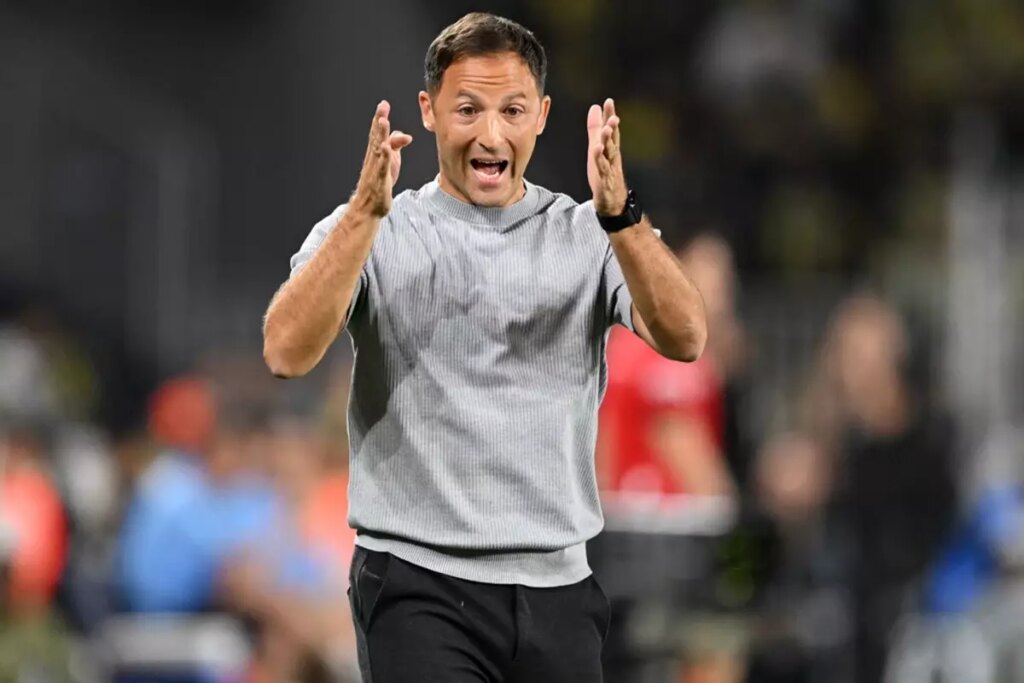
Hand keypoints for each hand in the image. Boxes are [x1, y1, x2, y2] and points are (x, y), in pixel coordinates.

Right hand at [353, 100, 412, 216]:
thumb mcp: (391, 161)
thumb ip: (396, 145)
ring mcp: (376, 169)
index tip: (384, 104)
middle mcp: (374, 158)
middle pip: (376, 136)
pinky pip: (382, 167)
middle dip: (379, 120)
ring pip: (378, 149)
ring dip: (380, 135)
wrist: (369, 207)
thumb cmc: (380, 183)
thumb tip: (406, 135)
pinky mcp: (380, 180)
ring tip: (383, 121)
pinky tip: (387, 148)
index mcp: (376, 153)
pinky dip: (385, 158)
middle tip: (382, 106)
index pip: (378, 132)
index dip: (380, 117)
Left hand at [587, 98, 627, 215]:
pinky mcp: (605, 181)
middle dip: (613, 127)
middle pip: (613, 140)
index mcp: (610, 148)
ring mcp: (609, 168)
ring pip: (610, 153)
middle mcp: (612, 157)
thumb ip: (596, 128)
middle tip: (612, 115)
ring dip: (609, 141)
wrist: (612, 201)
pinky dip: (600, 159)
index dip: (610, 116)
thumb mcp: (598, 147)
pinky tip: (597, 149)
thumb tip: (595, 107)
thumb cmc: (605, 172)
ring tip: (607, 129)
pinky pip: (603, 169)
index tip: (609, 102)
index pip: (612, 129)